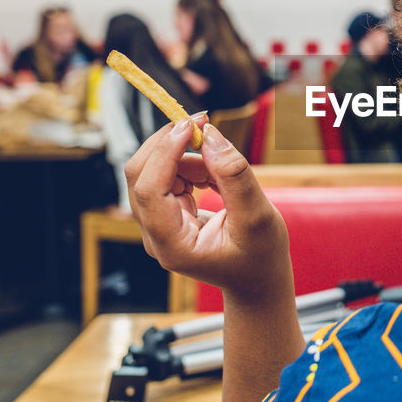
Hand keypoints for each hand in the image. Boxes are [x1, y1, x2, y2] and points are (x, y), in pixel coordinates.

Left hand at [125, 116, 288, 302]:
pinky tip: (215, 178)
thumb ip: (234, 176)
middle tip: (203, 123)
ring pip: (155, 171)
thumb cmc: (260, 257)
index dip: (165, 152)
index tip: (191, 125)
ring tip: (223, 170)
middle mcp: (156, 236)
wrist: (257, 279)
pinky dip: (191, 165)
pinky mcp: (167, 213)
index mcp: (172, 246)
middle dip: (169, 144)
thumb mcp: (258, 217)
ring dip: (187, 157)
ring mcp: (158, 225)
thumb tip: (210, 136)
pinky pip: (168, 176)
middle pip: (141, 176)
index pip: (150, 190)